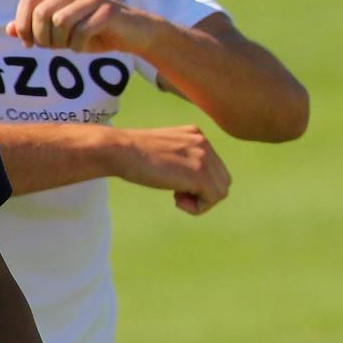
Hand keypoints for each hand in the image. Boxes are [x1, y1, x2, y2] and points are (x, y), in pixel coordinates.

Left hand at [7, 0, 155, 54]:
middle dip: (41, 37)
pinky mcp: (108, 11)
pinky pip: (80, 32)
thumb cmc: (94, 30)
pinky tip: (83, 47)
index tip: (29, 43)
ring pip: (59, 22)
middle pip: (42, 13)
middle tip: (51, 47)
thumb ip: (34, 27)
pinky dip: (77, 46)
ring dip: (60, 42)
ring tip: (68, 46)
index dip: (22, 25)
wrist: (133, 33)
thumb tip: (8, 30)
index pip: (28, 0)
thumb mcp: (60, 30)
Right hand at [114, 126, 231, 215]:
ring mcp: (205, 157)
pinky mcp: (200, 173)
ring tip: (177, 198)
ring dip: (200, 201)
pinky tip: (176, 200)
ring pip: (220, 190)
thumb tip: (187, 179)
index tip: (175, 185)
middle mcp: (205, 142)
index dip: (198, 182)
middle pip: (221, 178)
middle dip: (203, 193)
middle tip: (178, 195)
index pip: (213, 166)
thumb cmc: (131, 154)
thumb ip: (180, 158)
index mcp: (196, 135)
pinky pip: (214, 198)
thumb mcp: (163, 151)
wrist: (120, 150)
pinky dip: (197, 207)